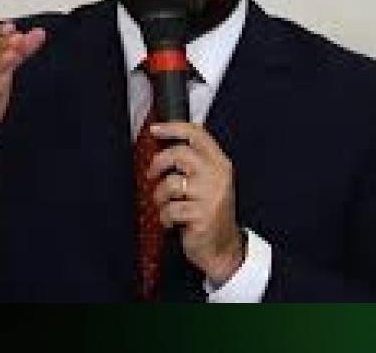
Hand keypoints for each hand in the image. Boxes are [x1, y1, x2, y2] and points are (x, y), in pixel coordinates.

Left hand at [146, 122, 244, 286]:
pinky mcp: (202, 216)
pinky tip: (173, 222)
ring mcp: (211, 196)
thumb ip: (194, 162)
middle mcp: (218, 176)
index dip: (172, 128)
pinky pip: (170, 209)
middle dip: (158, 163)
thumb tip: (165, 141)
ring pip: (171, 183)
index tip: (154, 129)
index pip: (197, 134)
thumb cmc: (209, 212)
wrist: (223, 248)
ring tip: (167, 206)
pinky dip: (165, 217)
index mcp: (220, 163)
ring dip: (160, 197)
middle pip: (179, 153)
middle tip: (152, 174)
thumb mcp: (209, 182)